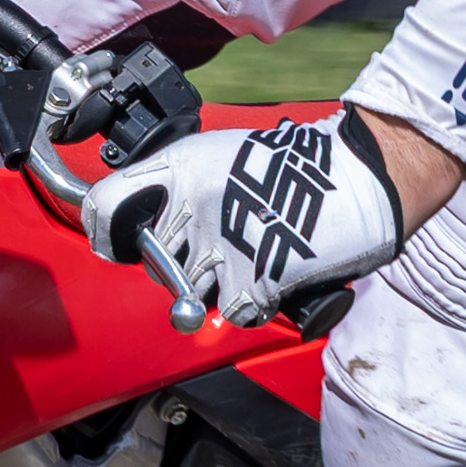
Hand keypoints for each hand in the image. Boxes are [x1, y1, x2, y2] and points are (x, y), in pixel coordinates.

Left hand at [69, 105, 416, 335]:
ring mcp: (220, 244)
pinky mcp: (251, 280)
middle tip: (218, 248)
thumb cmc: (300, 165)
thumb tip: (152, 223)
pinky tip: (271, 280)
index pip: (106, 202)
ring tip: (251, 259)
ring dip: (217, 287)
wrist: (362, 176)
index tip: (110, 242)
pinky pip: (231, 312)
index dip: (102, 228)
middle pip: (153, 260)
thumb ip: (182, 185)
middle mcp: (192, 204)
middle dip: (177, 265)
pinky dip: (251, 306)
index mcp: (182, 166)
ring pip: (190, 291)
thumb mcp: (224, 154)